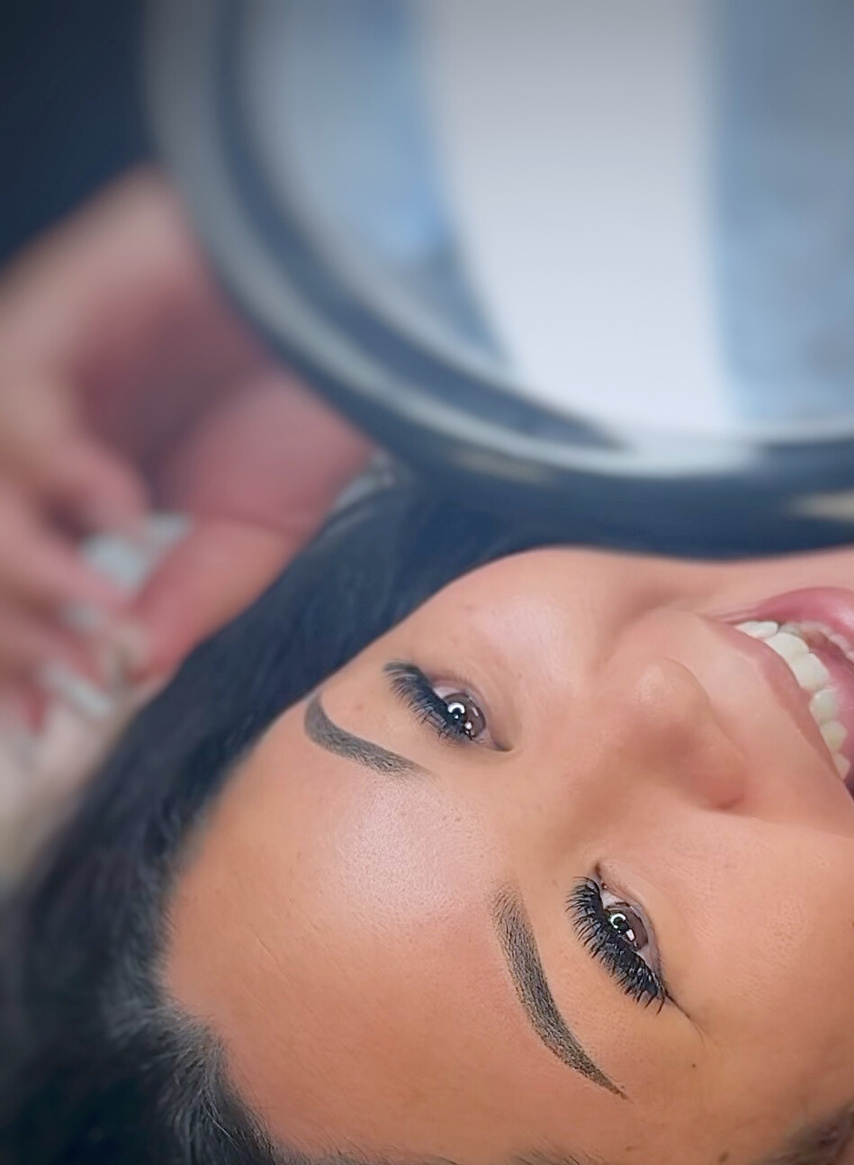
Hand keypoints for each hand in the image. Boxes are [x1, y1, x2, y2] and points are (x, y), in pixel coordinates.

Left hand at [0, 166, 369, 720]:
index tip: (39, 721)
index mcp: (83, 485)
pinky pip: (20, 401)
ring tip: (99, 604)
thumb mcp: (249, 538)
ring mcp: (50, 367)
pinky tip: (122, 509)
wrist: (370, 316)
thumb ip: (181, 603)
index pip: (13, 576)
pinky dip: (60, 471)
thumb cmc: (313, 409)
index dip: (12, 650)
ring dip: (25, 559)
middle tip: (72, 671)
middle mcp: (51, 430)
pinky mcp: (66, 305)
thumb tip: (125, 677)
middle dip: (11, 622)